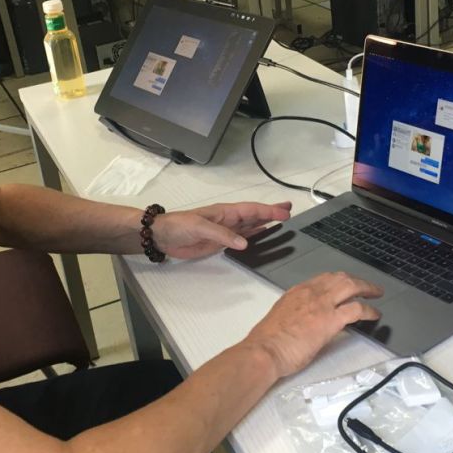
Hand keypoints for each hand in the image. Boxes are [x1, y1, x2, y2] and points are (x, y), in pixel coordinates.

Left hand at [149, 201, 291, 259]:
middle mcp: (228, 220)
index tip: (285, 213)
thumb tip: (245, 243)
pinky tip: (261, 234)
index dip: (269, 211)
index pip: (252, 210)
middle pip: (254, 215)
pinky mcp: (220, 242)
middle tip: (290, 210)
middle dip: (271, 212)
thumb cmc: (178, 225)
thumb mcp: (199, 226)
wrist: (162, 236)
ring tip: (281, 220)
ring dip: (265, 223)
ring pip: (250, 225)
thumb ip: (222, 235)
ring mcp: (225, 231)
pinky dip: (254, 235)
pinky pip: (241, 238)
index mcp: (225, 212)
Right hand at [244, 272, 383, 378]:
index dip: (337, 281)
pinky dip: (369, 310)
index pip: (323, 279)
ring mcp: (322, 305)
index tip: (345, 285)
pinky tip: (375, 314)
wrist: (266, 350)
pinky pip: (357, 309)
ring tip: (376, 294)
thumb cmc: (267, 340)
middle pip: (340, 278)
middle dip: (356, 280)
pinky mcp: (331, 321)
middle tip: (367, 286)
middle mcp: (311, 293)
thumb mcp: (281, 316)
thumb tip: (305, 321)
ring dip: (367, 289)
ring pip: (351, 287)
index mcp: (297, 292)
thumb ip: (295, 314)